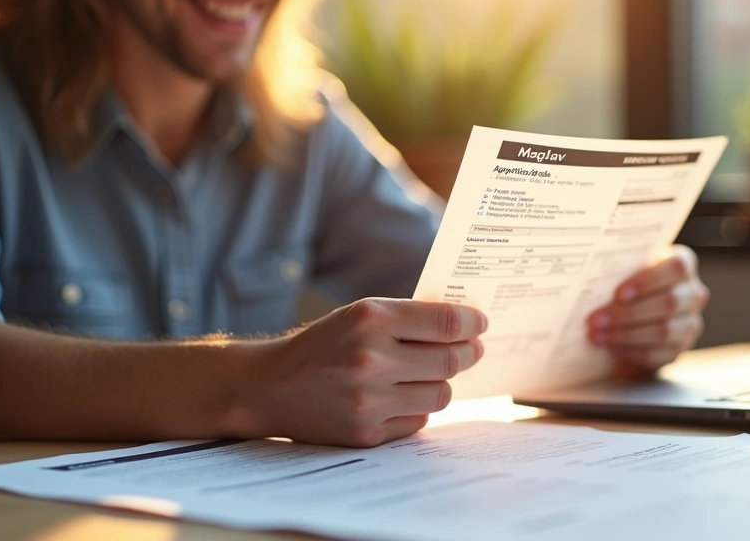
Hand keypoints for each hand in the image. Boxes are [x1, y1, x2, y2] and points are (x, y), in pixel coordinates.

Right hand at [252, 298, 485, 446]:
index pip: (444, 323)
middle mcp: (370, 359)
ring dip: (441, 383)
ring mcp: (368, 400)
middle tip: (473, 350)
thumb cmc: (322, 345)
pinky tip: (399, 398)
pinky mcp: (366, 433)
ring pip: (440, 395)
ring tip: (428, 374)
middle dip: (468, 354)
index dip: (471, 324)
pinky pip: (418, 422)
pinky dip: (417, 409)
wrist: (269, 386)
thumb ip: (408, 319)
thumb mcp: (358, 316)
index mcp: (370, 319)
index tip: (480, 324)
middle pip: (450, 361)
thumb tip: (465, 328)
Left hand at [586, 244, 708, 376]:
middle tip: (596, 319)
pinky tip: (611, 348)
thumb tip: (591, 276)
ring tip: (597, 335)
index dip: (649, 281)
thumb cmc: (626, 281)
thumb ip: (619, 269)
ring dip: (626, 335)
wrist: (631, 311)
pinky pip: (658, 354)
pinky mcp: (678, 349)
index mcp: (682, 264)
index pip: (676, 267)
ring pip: (664, 331)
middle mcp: (692, 293)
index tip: (619, 293)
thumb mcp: (626, 269)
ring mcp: (689, 324)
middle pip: (669, 302)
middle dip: (629, 313)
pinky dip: (632, 352)